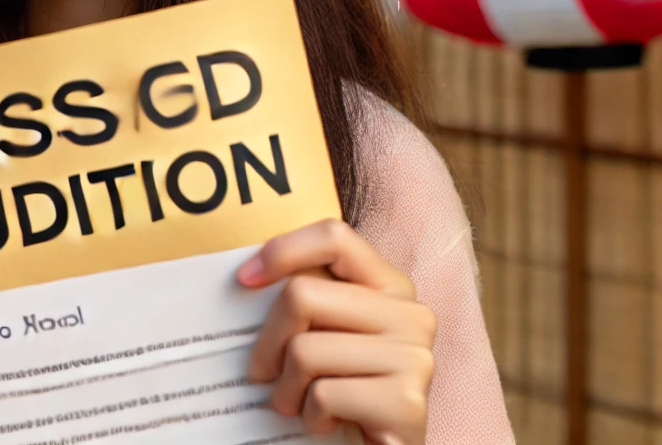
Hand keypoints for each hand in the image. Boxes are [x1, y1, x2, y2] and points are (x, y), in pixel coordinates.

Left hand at [239, 218, 434, 444]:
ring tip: (298, 403)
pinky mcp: (407, 402)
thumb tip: (248, 276)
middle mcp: (412, 315)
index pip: (335, 238)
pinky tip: (326, 423)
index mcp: (392, 287)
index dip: (283, 250)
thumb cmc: (345, 390)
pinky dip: (310, 417)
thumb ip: (310, 301)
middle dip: (268, 341)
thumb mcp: (328, 335)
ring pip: (305, 350)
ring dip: (287, 389)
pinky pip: (323, 394)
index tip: (246, 280)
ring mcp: (415, 357)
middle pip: (302, 295)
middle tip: (263, 372)